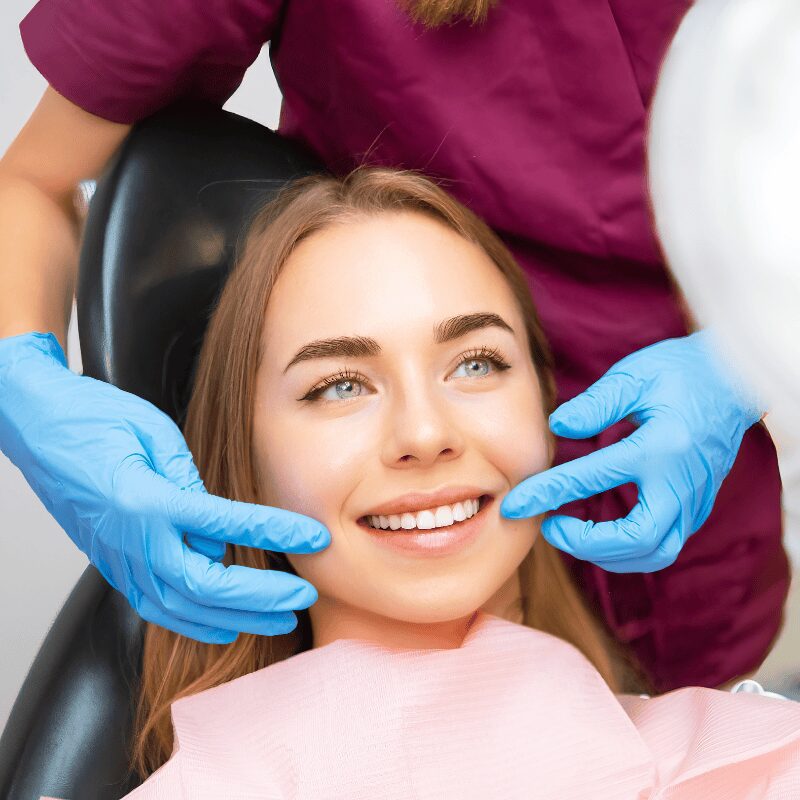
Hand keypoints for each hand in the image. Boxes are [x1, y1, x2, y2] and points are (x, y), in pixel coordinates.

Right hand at [0, 331, 330, 642]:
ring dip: (234, 619)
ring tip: (278, 620)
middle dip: (260, 599)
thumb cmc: (90, 417)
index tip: (314, 536)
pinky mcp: (110, 562)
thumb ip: (190, 476)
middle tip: (303, 596)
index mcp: (145, 500)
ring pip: (179, 608)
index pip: (225, 525)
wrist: (33, 423)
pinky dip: (193, 620)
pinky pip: (153, 605)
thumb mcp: (152, 431)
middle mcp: (130, 539)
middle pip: (204, 587)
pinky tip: (223, 624)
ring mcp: (116, 557)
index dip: (274, 533)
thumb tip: (223, 519)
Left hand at [500, 331, 762, 571]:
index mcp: (660, 446)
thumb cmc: (681, 371)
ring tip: (571, 534)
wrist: (735, 379)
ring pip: (656, 552)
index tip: (515, 504)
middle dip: (586, 544)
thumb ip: (594, 405)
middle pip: (637, 539)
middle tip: (550, 527)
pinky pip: (664, 543)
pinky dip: (629, 549)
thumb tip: (558, 428)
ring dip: (608, 554)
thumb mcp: (633, 375)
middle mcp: (681, 482)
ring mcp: (695, 499)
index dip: (547, 494)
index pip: (592, 479)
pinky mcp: (698, 506)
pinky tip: (601, 533)